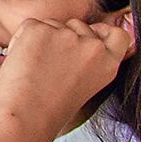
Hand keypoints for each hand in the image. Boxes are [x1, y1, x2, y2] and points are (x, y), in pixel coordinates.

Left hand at [0, 14, 133, 140]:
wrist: (27, 116)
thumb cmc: (50, 108)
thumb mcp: (86, 84)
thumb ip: (90, 61)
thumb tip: (84, 37)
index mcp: (108, 63)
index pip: (117, 34)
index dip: (101, 32)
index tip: (88, 38)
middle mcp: (92, 46)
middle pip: (79, 25)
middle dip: (64, 37)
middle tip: (51, 67)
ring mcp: (67, 35)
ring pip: (54, 25)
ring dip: (43, 39)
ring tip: (36, 69)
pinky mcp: (40, 29)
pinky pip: (31, 26)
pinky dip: (23, 39)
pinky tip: (24, 62)